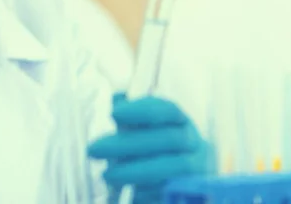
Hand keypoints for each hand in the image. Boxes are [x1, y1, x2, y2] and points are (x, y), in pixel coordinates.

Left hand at [87, 93, 215, 202]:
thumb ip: (131, 114)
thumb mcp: (144, 129)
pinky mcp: (190, 192)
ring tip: (107, 174)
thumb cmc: (156, 150)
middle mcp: (193, 144)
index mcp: (181, 122)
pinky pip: (170, 191)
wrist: (184, 181)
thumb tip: (118, 97)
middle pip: (167, 139)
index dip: (142, 110)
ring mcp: (196, 170)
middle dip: (129, 143)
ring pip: (171, 167)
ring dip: (135, 170)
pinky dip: (146, 191)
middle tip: (94, 149)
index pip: (167, 110)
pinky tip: (125, 191)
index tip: (113, 113)